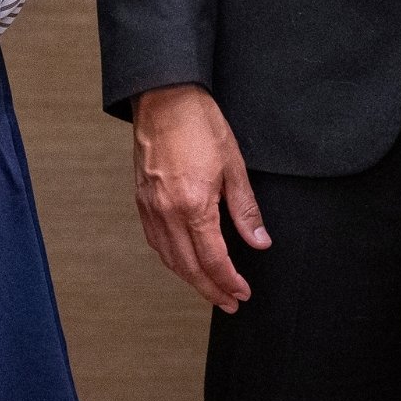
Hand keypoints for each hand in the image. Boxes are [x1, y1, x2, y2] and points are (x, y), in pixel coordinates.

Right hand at [132, 84, 269, 312]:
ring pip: (168, 257)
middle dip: (210, 290)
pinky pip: (154, 240)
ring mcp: (150, 206)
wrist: (163, 97)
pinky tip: (181, 260)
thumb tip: (259, 241)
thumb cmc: (198, 123)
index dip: (230, 282)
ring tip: (208, 288)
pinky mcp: (140, 198)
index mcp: (193, 205)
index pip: (213, 260)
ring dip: (189, 278)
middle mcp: (166, 211)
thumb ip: (245, 209)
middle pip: (188, 267)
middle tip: (229, 303)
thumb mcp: (233, 165)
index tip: (243, 292)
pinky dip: (170, 258)